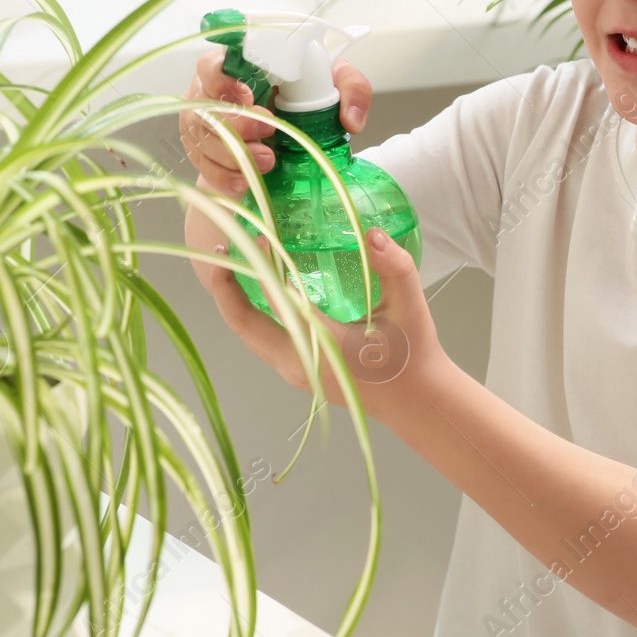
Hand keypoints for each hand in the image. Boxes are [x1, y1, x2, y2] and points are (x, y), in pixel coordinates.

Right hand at [181, 53, 372, 285]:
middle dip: (236, 122)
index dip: (222, 78)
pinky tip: (243, 183)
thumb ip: (352, 88)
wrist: (288, 136)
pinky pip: (203, 167)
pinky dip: (223, 177)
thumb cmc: (305, 98)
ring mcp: (204, 124)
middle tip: (269, 130)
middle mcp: (212, 93)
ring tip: (267, 161)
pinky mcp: (203, 153)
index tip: (246, 95)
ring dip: (232, 152)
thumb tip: (351, 120)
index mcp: (239, 67)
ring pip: (201, 137)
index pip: (214, 63)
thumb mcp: (335, 84)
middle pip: (204, 104)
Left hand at [199, 226, 448, 423]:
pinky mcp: (297, 371)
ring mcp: (293, 371)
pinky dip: (249, 312)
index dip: (262, 265)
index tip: (259, 234)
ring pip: (247, 335)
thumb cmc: (412, 356)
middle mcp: (298, 362)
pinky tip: (257, 288)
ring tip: (231, 262)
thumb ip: (395, 267)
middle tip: (220, 247)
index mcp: (323, 347)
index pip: (277, 301)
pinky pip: (260, 339)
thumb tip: (373, 234)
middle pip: (242, 324)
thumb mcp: (410, 307)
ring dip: (233, 300)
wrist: (417, 402)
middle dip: (225, 285)